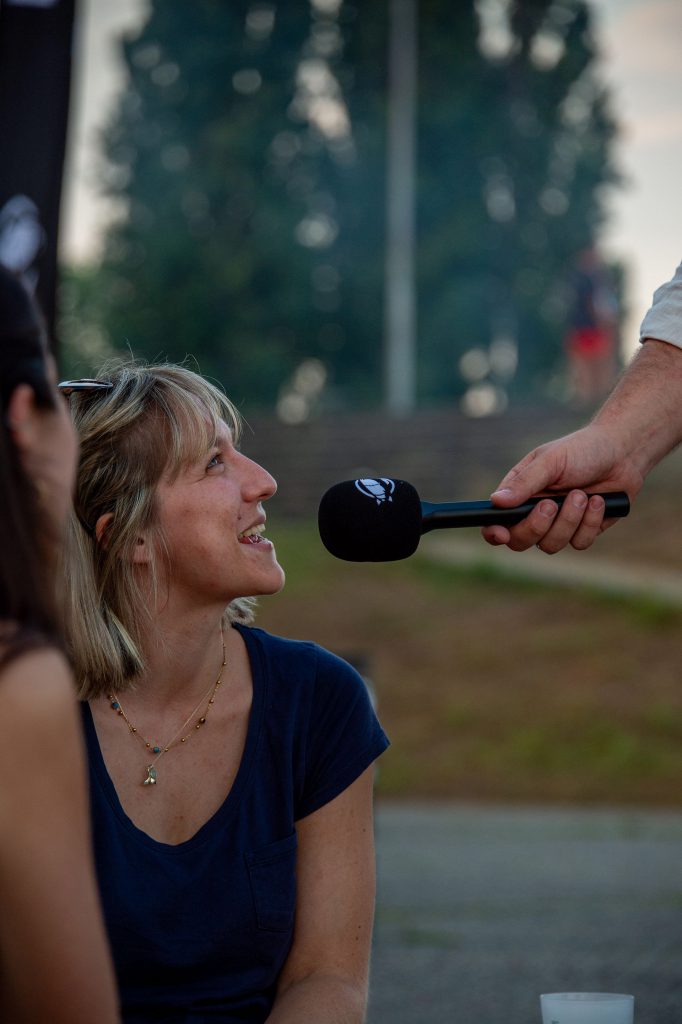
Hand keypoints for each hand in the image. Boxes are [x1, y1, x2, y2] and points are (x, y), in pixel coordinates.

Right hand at [482, 423, 644, 552]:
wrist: (622, 452)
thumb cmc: (582, 450)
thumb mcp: (550, 461)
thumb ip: (524, 483)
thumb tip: (496, 501)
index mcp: (519, 493)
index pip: (496, 521)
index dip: (494, 533)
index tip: (502, 534)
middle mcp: (535, 512)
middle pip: (521, 541)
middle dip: (537, 526)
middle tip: (551, 504)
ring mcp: (559, 525)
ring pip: (551, 544)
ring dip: (569, 520)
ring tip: (582, 494)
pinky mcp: (583, 531)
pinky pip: (579, 543)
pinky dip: (590, 522)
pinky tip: (599, 501)